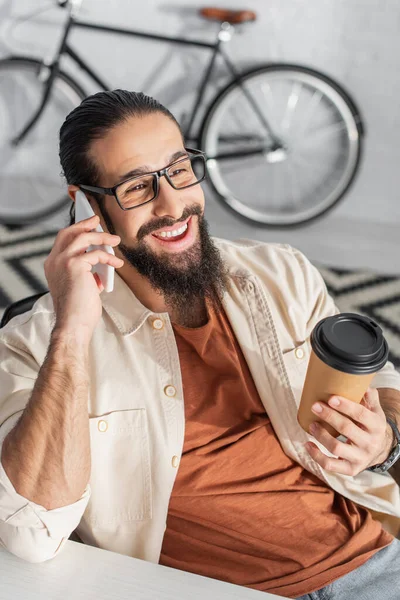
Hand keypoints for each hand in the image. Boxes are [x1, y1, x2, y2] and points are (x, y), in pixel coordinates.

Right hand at [44, 215, 123, 340]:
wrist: (73, 324)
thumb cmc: (77, 310)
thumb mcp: (80, 285)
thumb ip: (85, 272)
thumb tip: (100, 264)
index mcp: (53, 266)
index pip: (63, 240)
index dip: (76, 231)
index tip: (88, 226)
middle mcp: (54, 261)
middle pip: (69, 232)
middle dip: (85, 224)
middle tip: (97, 221)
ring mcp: (62, 261)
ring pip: (83, 238)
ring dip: (101, 237)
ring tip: (115, 240)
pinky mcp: (74, 264)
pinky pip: (96, 254)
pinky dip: (109, 257)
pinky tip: (117, 263)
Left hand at [305, 388, 394, 475]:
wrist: (381, 450)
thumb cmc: (371, 426)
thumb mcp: (375, 411)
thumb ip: (370, 397)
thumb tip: (363, 384)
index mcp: (377, 426)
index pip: (361, 414)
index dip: (345, 406)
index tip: (330, 398)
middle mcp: (370, 443)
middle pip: (347, 429)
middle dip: (329, 416)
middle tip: (315, 406)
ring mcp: (360, 458)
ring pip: (336, 448)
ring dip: (321, 435)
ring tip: (312, 424)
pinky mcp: (350, 469)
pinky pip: (330, 465)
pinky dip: (316, 456)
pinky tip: (308, 444)